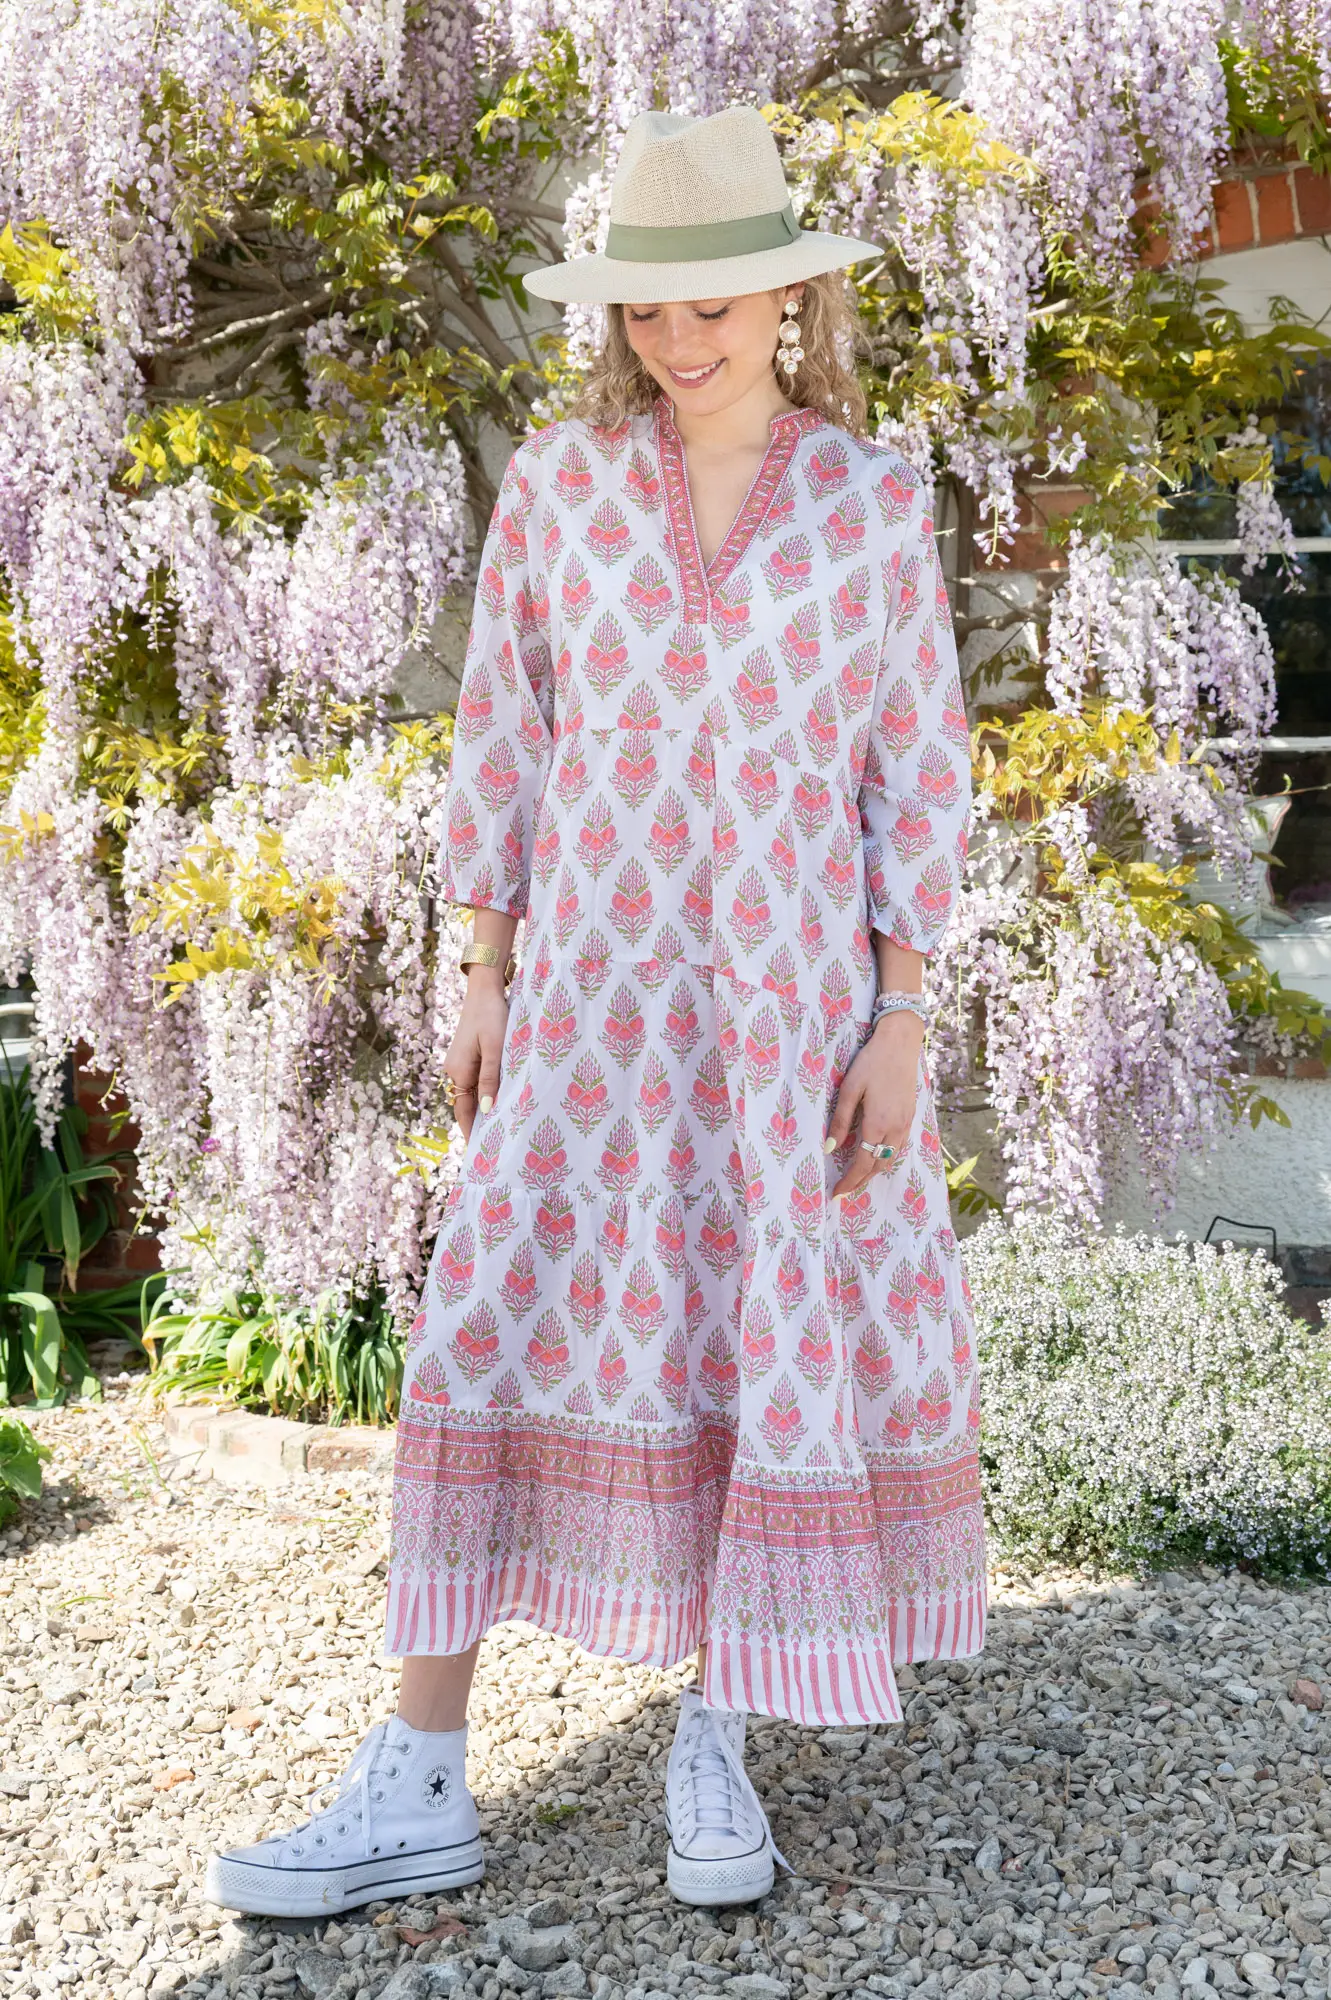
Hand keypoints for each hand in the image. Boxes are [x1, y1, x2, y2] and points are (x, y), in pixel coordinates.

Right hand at [444, 969, 509, 1140]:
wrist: (484, 988)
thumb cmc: (493, 1016)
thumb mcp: (496, 1048)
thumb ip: (491, 1079)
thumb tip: (486, 1111)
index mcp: (459, 1071)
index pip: (464, 1112)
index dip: (471, 1132)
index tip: (479, 1153)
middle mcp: (454, 1069)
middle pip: (465, 1104)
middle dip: (477, 1124)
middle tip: (494, 1145)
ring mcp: (458, 1062)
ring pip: (470, 1092)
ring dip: (482, 1108)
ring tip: (499, 1127)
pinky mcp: (466, 1054)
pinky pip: (474, 1079)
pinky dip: (483, 1092)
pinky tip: (496, 1098)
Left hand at [826, 1012, 923, 1198]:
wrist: (900, 1044)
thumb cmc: (870, 1063)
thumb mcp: (849, 1090)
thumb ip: (840, 1121)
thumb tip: (830, 1149)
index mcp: (877, 1125)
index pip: (862, 1164)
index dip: (849, 1182)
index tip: (835, 1193)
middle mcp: (895, 1130)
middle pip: (878, 1167)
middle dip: (861, 1182)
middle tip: (843, 1190)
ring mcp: (906, 1124)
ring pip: (891, 1160)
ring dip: (874, 1172)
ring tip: (857, 1178)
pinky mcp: (910, 1117)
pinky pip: (899, 1148)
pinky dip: (886, 1159)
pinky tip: (876, 1157)